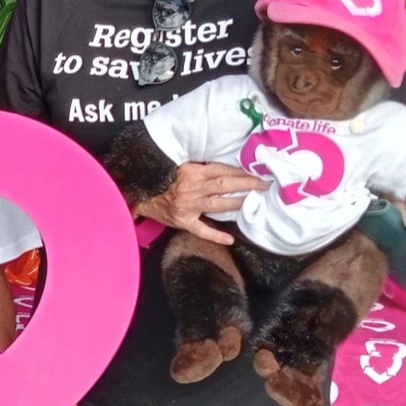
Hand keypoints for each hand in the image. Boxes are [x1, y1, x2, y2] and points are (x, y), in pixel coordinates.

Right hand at [135, 162, 262, 246]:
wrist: (140, 193)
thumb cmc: (161, 178)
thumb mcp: (180, 166)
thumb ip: (199, 167)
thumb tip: (225, 167)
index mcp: (192, 171)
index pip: (222, 170)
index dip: (241, 171)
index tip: (257, 171)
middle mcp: (193, 188)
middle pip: (225, 185)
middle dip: (247, 184)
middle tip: (266, 185)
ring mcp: (189, 206)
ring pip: (218, 204)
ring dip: (238, 204)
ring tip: (255, 202)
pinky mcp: (184, 221)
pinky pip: (201, 229)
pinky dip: (216, 235)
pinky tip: (230, 239)